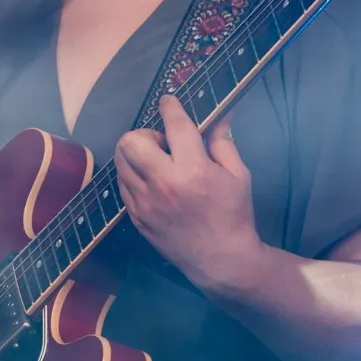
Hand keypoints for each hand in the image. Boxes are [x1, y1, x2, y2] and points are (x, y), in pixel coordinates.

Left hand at [113, 96, 267, 294]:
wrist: (220, 260)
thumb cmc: (234, 214)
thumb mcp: (238, 175)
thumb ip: (223, 142)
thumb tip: (220, 115)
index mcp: (194, 169)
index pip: (174, 125)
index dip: (170, 106)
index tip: (168, 101)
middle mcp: (164, 183)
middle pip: (131, 141)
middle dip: (144, 134)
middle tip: (161, 144)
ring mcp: (145, 202)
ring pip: (121, 161)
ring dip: (135, 153)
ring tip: (155, 161)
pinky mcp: (136, 216)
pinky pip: (123, 184)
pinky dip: (133, 175)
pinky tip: (151, 181)